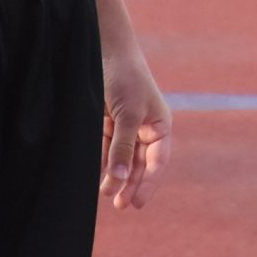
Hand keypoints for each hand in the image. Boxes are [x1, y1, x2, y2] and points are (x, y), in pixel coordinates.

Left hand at [99, 49, 170, 210]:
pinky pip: (106, 150)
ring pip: (122, 160)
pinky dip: (103, 163)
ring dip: (116, 177)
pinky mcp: (107, 125)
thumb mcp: (128, 114)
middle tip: (121, 205)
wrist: (104, 51)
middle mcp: (144, 129)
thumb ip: (123, 148)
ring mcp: (125, 128)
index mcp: (159, 125)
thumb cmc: (126, 79)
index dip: (149, 182)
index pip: (158, 160)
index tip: (137, 203)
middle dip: (131, 184)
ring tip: (106, 194)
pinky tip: (97, 176)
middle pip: (140, 164)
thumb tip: (120, 180)